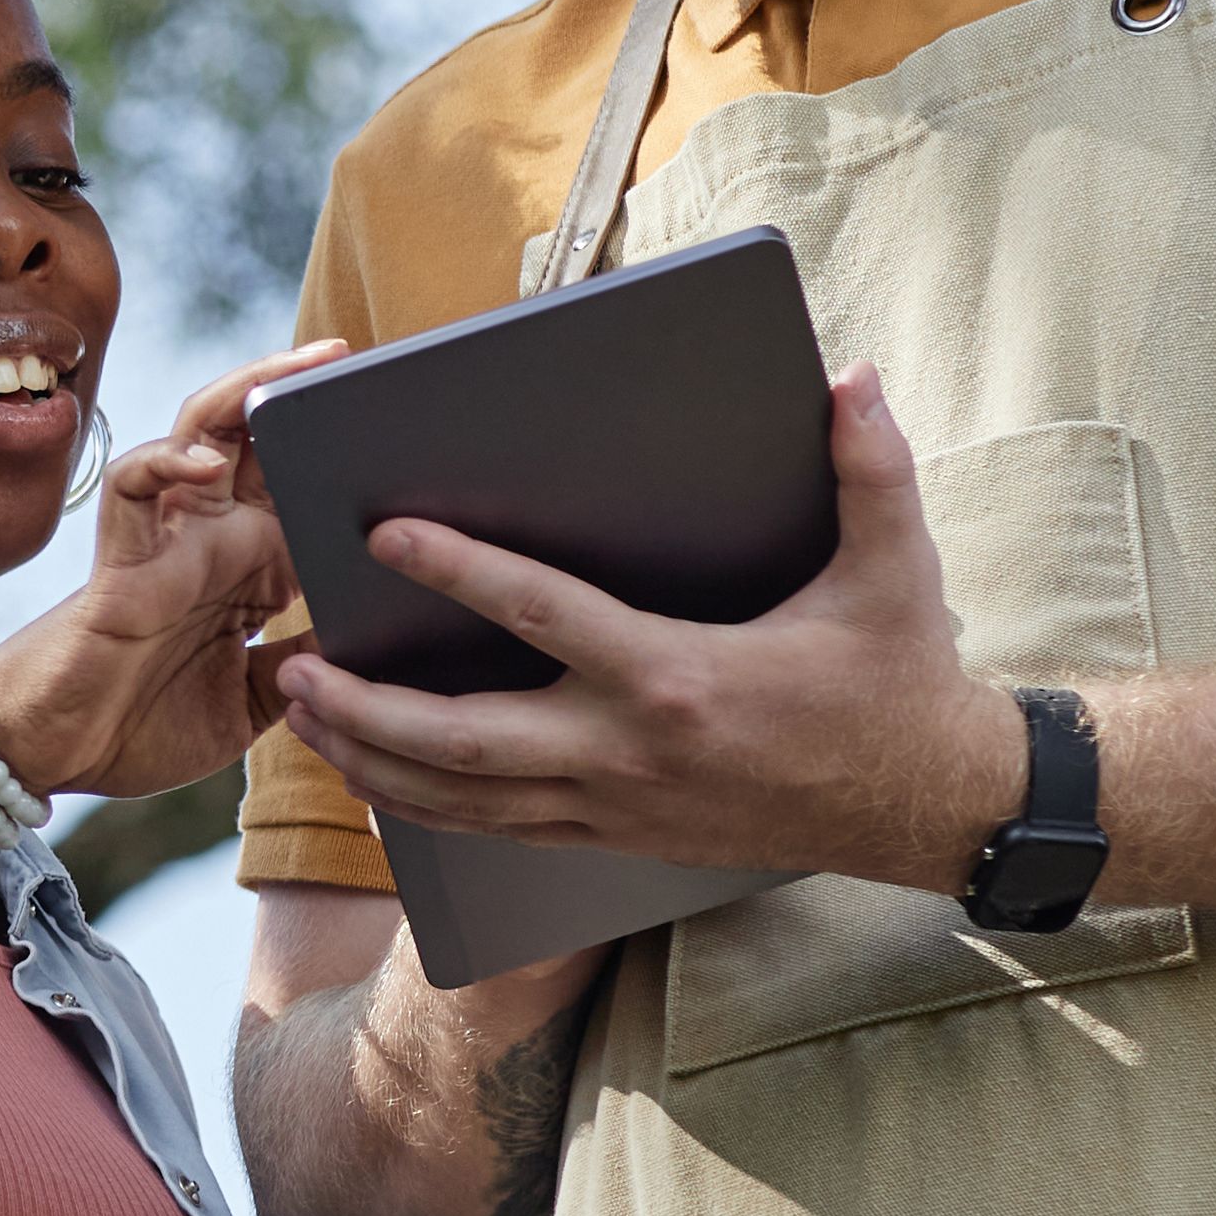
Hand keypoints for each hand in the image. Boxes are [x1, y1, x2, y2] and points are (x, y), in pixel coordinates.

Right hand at [0, 345, 342, 801]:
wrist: (59, 754)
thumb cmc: (145, 724)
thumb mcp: (256, 699)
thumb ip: (308, 664)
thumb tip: (386, 639)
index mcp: (253, 567)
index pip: (306, 486)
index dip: (348, 454)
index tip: (404, 429)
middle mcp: (214, 537)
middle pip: (259, 435)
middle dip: (301, 389)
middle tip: (351, 358)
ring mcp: (168, 537)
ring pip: (201, 432)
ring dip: (246, 391)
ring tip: (297, 368)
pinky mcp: (122, 554)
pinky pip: (135, 485)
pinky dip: (167, 461)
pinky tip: (206, 462)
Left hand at [274, 363, 1029, 888]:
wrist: (923, 807)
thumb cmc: (898, 680)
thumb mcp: (896, 568)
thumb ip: (870, 467)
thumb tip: (851, 375)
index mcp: (678, 677)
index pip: (541, 616)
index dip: (458, 571)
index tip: (386, 532)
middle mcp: (629, 752)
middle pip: (462, 738)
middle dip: (366, 706)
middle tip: (293, 662)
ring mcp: (614, 808)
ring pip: (460, 800)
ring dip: (370, 763)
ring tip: (300, 716)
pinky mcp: (614, 840)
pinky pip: (495, 830)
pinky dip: (423, 807)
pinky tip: (372, 777)